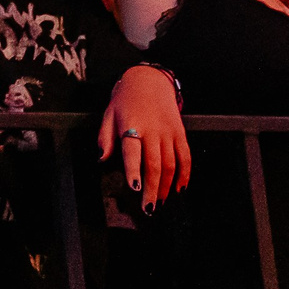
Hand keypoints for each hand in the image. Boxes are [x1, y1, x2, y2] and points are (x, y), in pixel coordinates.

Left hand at [99, 63, 190, 213]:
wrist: (149, 80)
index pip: (132, 150)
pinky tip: (179, 189)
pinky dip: (185, 174)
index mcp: (131, 125)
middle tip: (148, 208)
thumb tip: (102, 159)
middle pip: (155, 164)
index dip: (134, 169)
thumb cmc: (125, 100)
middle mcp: (152, 130)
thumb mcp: (109, 114)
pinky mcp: (180, 133)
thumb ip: (105, 138)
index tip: (135, 187)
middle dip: (151, 188)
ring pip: (171, 164)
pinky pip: (186, 157)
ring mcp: (169, 132)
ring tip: (159, 202)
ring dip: (166, 186)